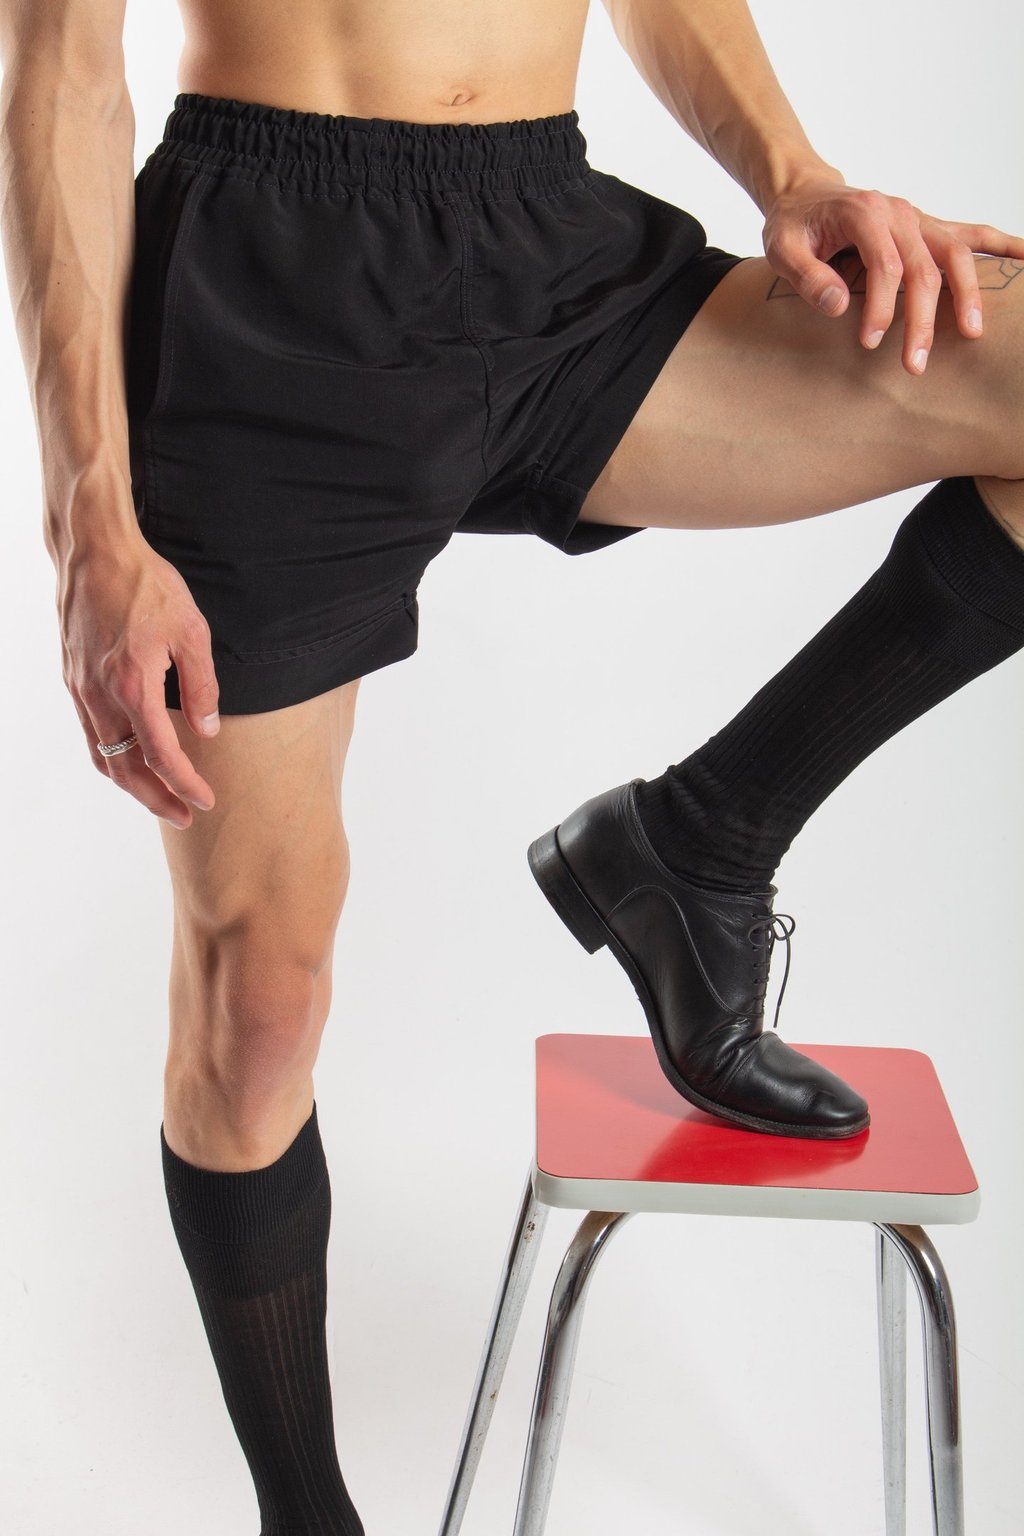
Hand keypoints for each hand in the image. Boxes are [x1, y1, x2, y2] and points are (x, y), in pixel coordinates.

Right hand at [57, 537, 220, 827]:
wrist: (95, 551)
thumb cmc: (146, 585)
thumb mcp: (191, 631)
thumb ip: (201, 686)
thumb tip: (207, 731)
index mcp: (132, 686)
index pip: (161, 755)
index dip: (184, 785)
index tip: (205, 802)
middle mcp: (100, 695)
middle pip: (125, 768)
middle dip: (155, 798)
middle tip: (184, 816)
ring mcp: (81, 688)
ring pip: (102, 754)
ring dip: (131, 783)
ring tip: (159, 797)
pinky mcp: (74, 678)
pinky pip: (91, 732)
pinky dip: (111, 756)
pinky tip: (131, 758)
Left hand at [761, 175, 1023, 373]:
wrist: (804, 194)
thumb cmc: (793, 224)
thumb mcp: (782, 248)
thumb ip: (807, 276)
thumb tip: (836, 306)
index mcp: (866, 214)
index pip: (886, 266)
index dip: (882, 307)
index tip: (870, 342)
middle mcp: (900, 213)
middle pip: (925, 268)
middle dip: (923, 319)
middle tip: (914, 365)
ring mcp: (919, 219)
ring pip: (957, 254)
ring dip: (967, 295)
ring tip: (972, 334)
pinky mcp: (928, 228)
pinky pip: (972, 235)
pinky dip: (1003, 247)